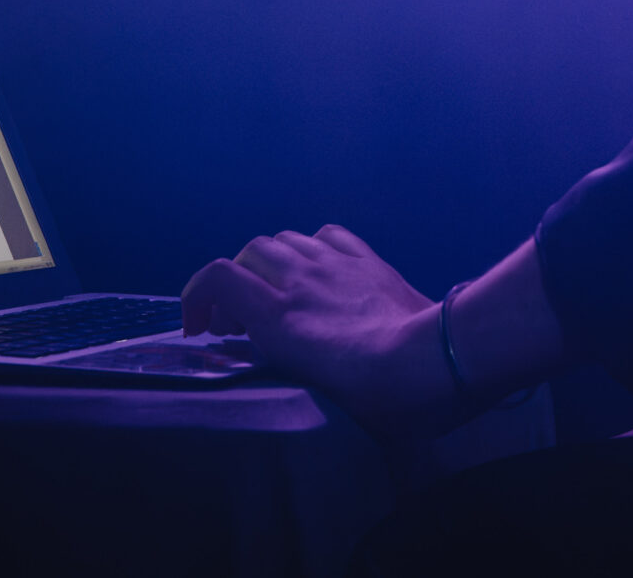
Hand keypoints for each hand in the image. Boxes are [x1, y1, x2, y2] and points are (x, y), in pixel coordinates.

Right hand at [181, 225, 454, 437]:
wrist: (436, 363)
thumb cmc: (374, 396)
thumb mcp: (308, 388)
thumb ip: (275, 358)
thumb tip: (264, 350)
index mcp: (277, 315)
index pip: (217, 278)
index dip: (196, 298)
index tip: (199, 331)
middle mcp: (298, 279)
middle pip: (248, 254)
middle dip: (235, 283)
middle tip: (242, 320)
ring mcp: (334, 263)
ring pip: (285, 239)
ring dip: (271, 264)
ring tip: (280, 292)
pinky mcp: (367, 259)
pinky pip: (326, 235)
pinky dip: (311, 248)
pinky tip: (320, 269)